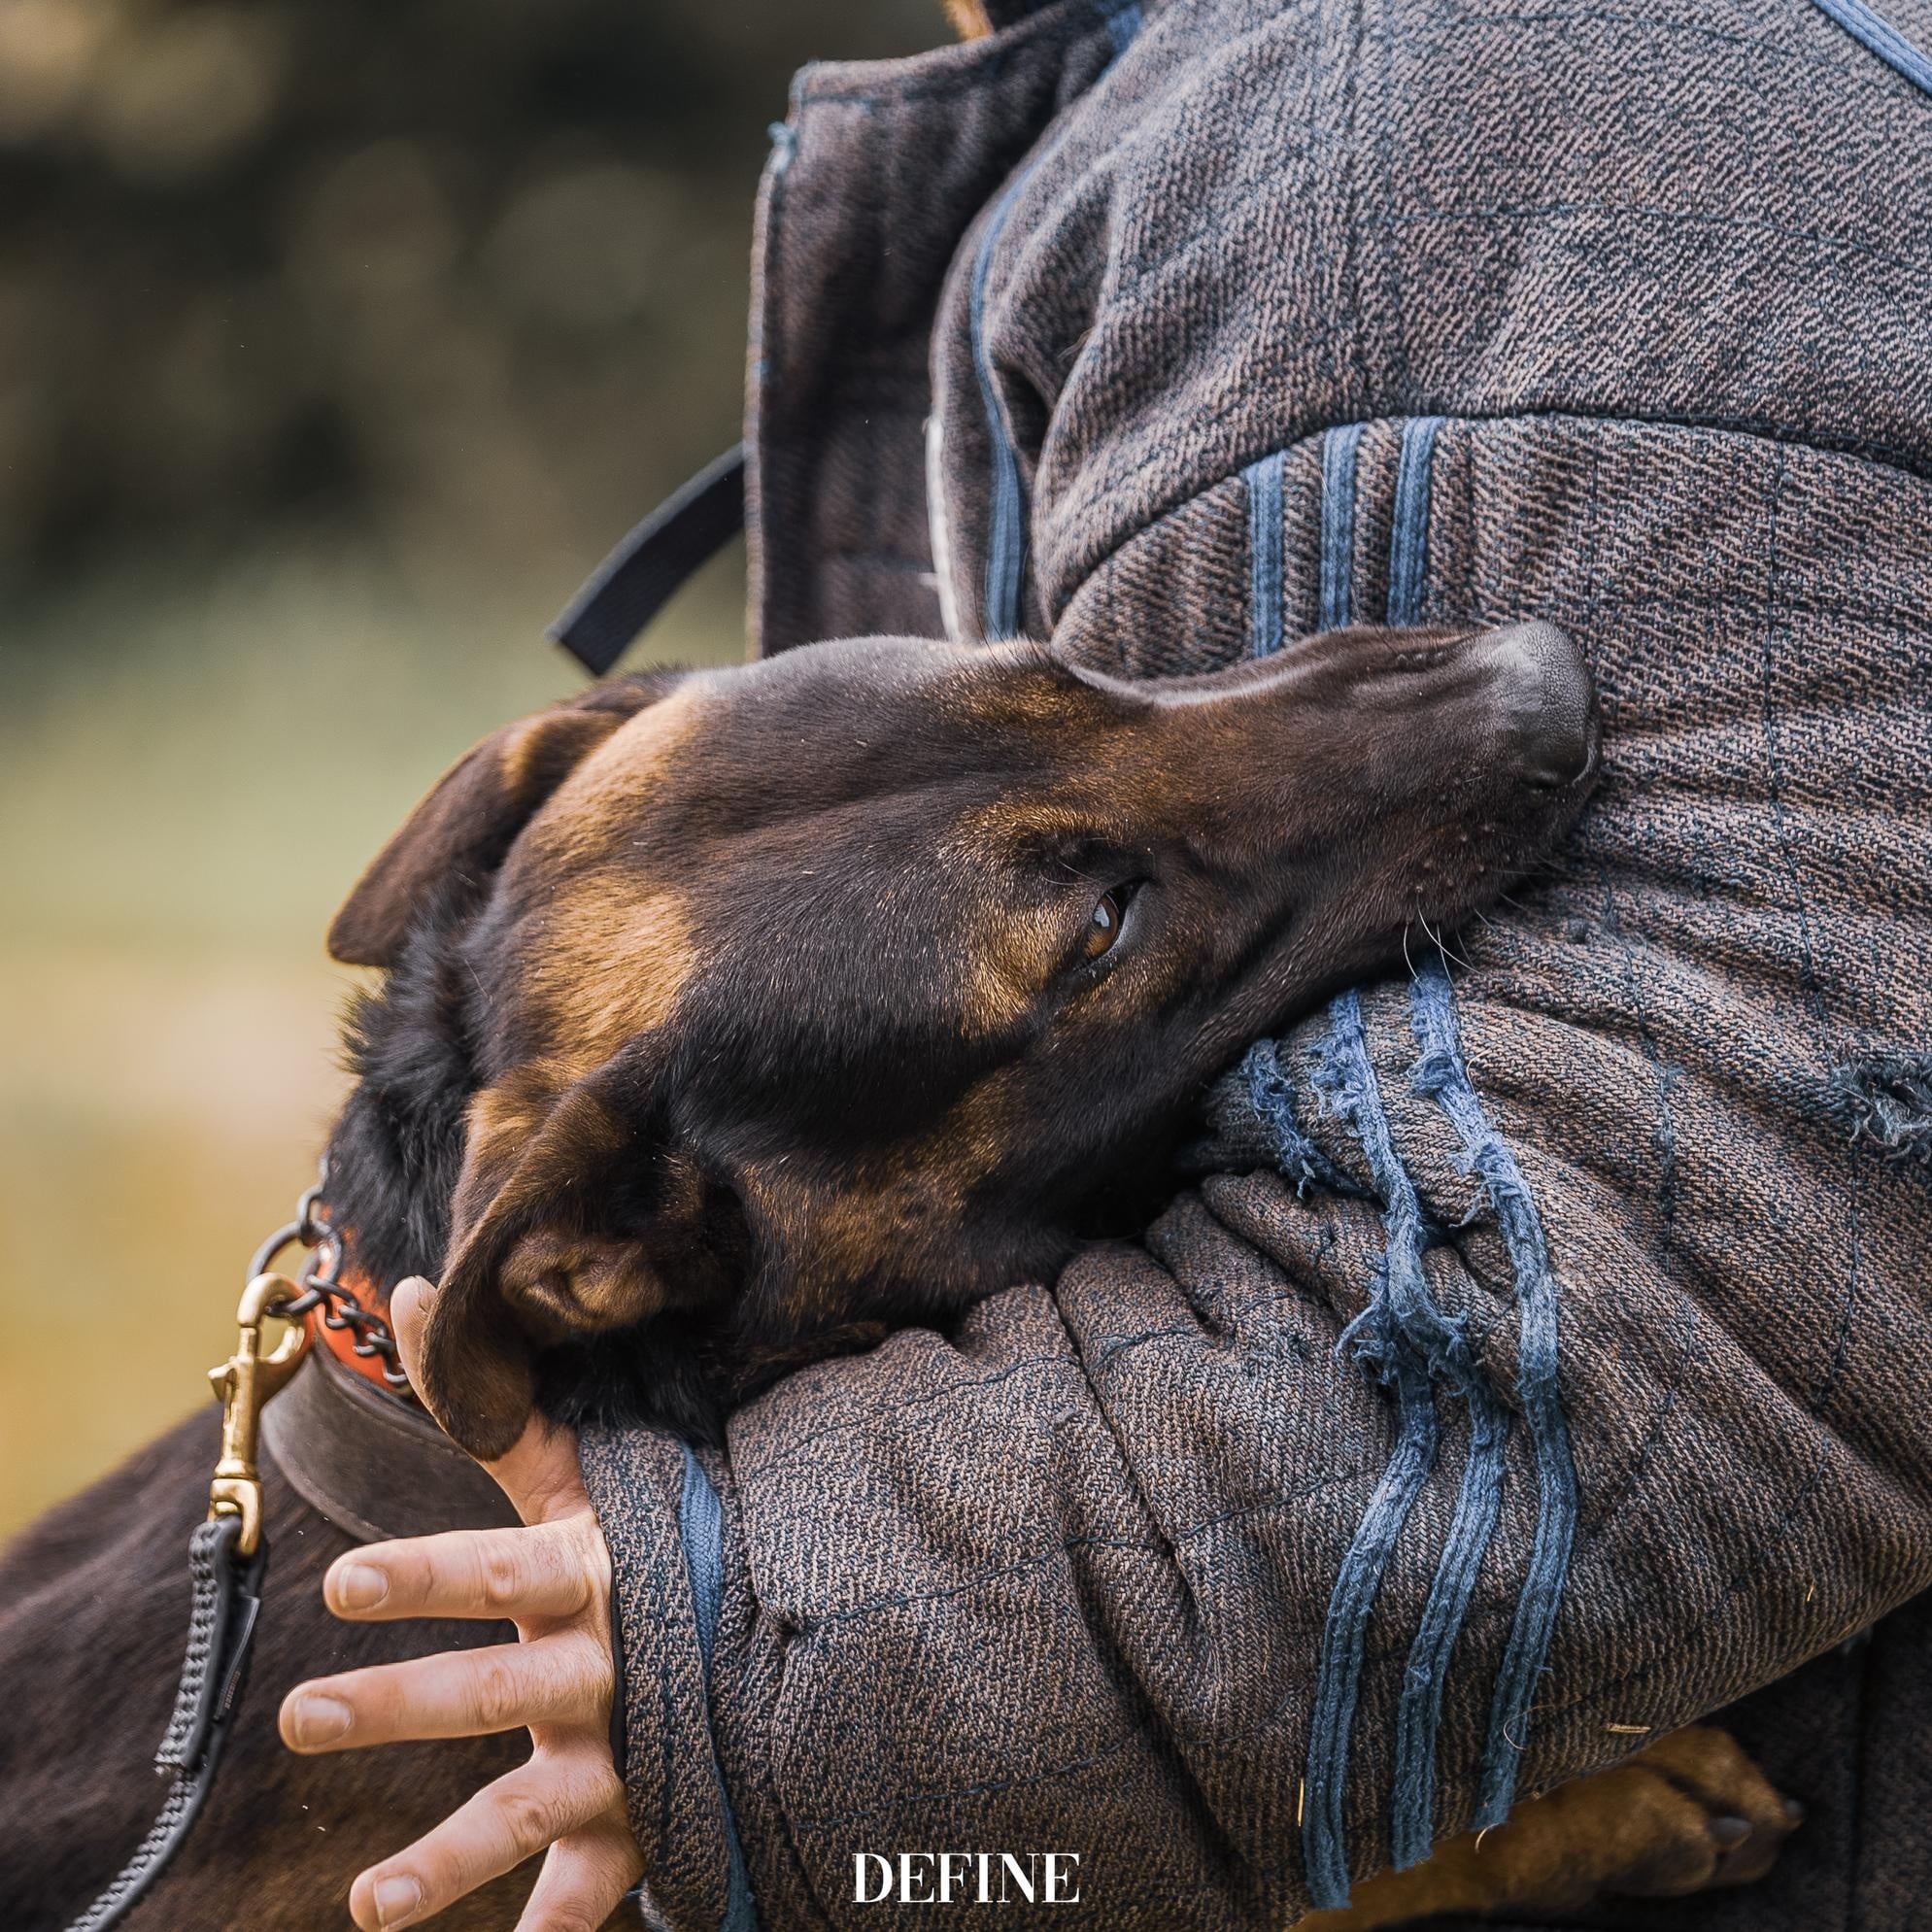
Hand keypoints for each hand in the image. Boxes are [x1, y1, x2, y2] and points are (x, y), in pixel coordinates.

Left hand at [278, 1278, 640, 1930]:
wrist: (769, 1615)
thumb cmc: (651, 1537)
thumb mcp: (573, 1476)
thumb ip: (483, 1403)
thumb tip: (403, 1290)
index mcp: (587, 1572)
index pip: (495, 1569)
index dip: (423, 1577)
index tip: (339, 1585)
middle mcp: (604, 1662)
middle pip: (492, 1691)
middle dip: (400, 1706)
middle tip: (299, 1717)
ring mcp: (626, 1749)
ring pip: (535, 1809)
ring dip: (454, 1855)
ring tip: (371, 1902)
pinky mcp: (646, 1820)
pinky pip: (602, 1890)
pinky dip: (562, 1927)